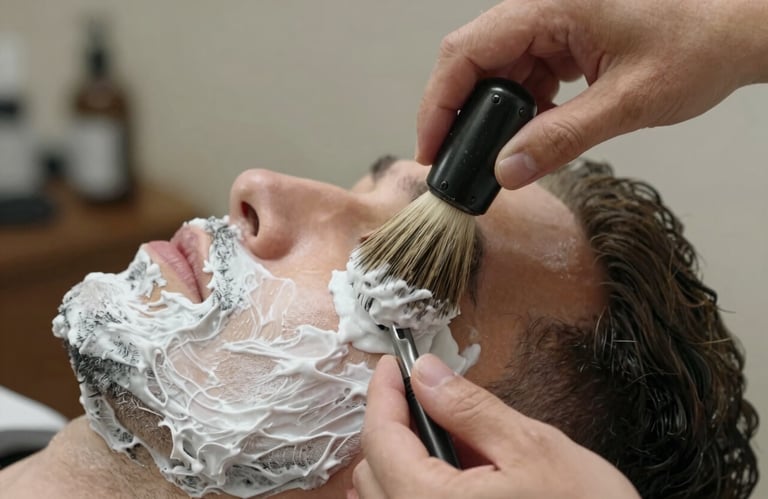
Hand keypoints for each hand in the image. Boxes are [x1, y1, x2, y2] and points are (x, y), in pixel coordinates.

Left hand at [352, 354, 639, 497]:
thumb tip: (426, 374)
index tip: (392, 366)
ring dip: (405, 458)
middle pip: (373, 469)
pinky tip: (460, 475)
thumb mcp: (533, 449)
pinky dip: (418, 487)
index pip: (380, 438)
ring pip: (387, 495)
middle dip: (395, 424)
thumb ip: (469, 409)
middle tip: (429, 397)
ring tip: (455, 440)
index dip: (383, 393)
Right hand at [416, 0, 767, 188]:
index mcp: (552, 6)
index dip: (438, 102)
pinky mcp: (564, 39)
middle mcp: (544, 8)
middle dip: (458, 112)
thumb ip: (563, 138)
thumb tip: (507, 171)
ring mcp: (553, 23)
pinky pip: (523, 73)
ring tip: (498, 152)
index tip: (431, 147)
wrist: (737, 30)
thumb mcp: (628, 101)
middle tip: (454, 159)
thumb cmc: (698, 45)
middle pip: (472, 59)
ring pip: (495, 69)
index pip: (467, 51)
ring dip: (491, 114)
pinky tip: (531, 132)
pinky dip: (520, 108)